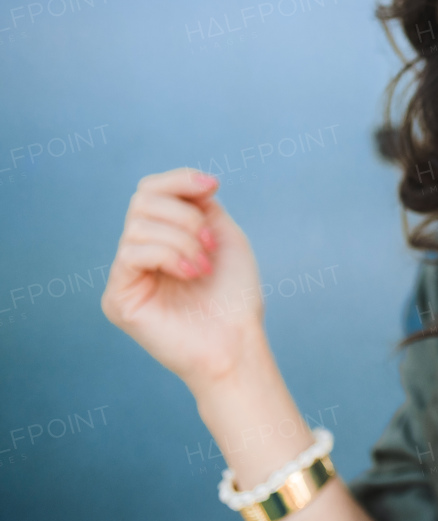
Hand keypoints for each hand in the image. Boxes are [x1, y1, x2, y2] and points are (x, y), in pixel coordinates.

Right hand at [102, 167, 267, 391]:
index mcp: (161, 236)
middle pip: (143, 200)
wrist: (237, 340)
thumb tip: (184, 183)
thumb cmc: (234, 294)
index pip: (151, 190)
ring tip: (203, 266)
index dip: (179, 180)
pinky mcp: (117, 298)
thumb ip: (199, 206)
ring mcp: (125, 275)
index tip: (213, 186)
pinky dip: (169, 255)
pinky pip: (132, 253)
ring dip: (183, 239)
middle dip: (186, 214)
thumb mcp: (222, 235)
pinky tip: (191, 273)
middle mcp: (138, 252)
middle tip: (209, 244)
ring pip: (139, 225)